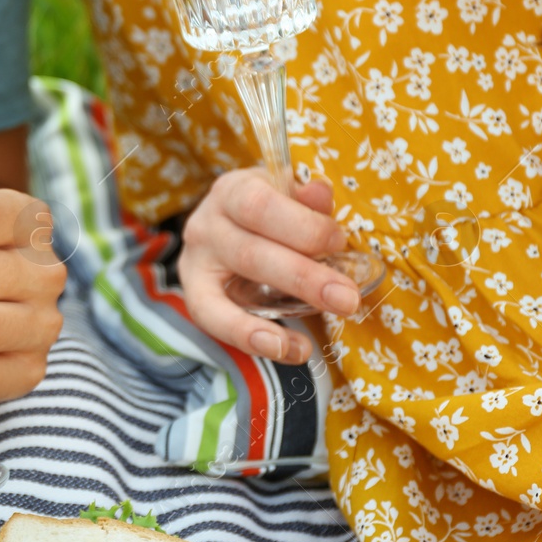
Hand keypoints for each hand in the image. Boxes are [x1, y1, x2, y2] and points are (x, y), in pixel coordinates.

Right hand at [177, 170, 354, 363]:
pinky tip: (290, 349)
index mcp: (232, 191)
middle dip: (303, 279)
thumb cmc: (270, 211)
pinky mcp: (195, 295)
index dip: (303, 226)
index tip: (339, 242)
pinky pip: (214, 321)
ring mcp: (195, 262)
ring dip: (274, 321)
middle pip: (250, 254)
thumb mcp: (287, 195)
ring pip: (231, 293)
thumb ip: (305, 198)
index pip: (260, 206)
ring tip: (312, 341)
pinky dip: (250, 338)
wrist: (230, 226)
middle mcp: (206, 224)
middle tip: (347, 299)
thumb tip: (321, 191)